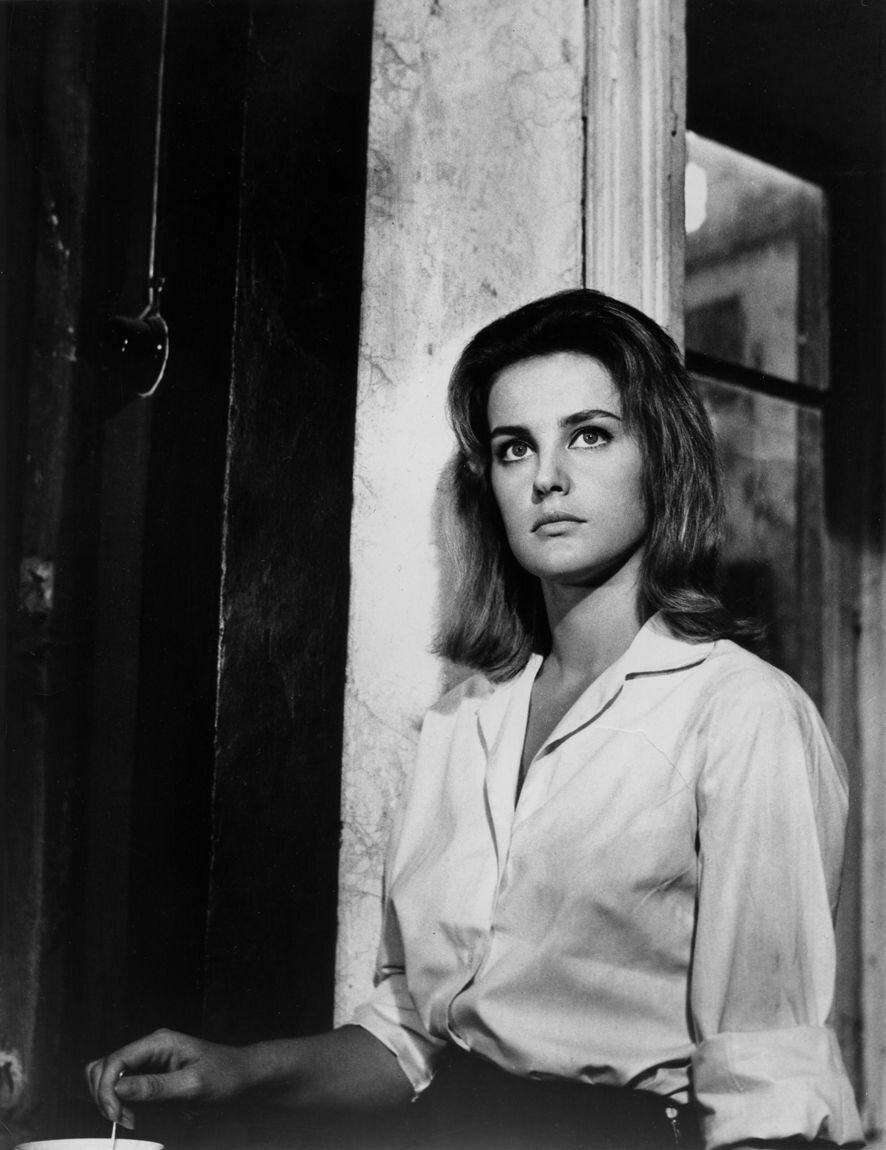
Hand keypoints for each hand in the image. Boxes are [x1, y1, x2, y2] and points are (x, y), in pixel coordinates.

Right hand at [85, 1028, 254, 1128]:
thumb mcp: (192, 1085)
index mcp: (159, 1042)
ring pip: (108, 1073)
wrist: (242, 1074)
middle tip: (122, 1119)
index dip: (106, 1089)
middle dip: (104, 1094)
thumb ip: (155, 1087)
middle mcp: (150, 1046)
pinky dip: (117, 1099)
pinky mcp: (149, 1071)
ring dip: (108, 1098)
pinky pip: (121, 1082)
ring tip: (128, 1118)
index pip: (115, 1060)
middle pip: (105, 1065)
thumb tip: (118, 1087)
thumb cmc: (223, 1076)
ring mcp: (148, 1058)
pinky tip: (132, 1113)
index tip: (116, 1116)